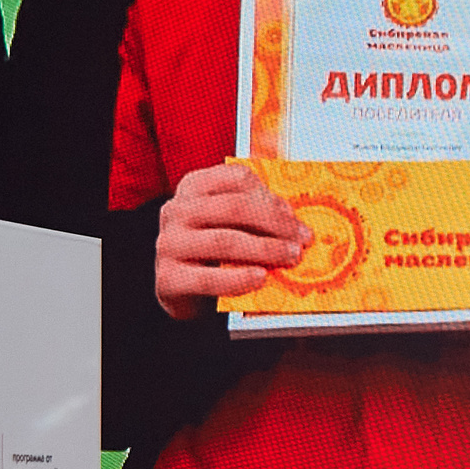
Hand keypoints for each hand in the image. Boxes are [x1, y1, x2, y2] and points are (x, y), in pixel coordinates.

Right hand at [154, 162, 310, 319]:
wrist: (184, 290)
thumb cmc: (215, 249)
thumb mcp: (233, 222)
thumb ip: (258, 212)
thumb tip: (298, 221)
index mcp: (195, 186)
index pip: (237, 178)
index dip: (271, 196)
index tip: (294, 215)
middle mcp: (176, 209)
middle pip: (234, 207)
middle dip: (276, 224)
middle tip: (302, 240)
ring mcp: (169, 243)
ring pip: (224, 240)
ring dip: (265, 249)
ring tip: (291, 258)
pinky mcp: (167, 278)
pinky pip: (208, 278)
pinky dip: (239, 278)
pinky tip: (261, 278)